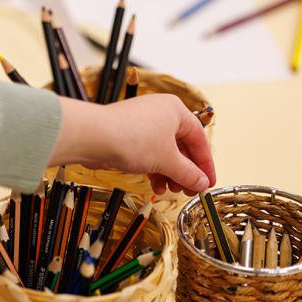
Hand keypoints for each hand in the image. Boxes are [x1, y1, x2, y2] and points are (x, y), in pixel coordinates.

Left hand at [51, 94, 215, 194]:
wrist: (93, 137)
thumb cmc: (133, 139)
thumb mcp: (167, 160)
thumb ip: (188, 173)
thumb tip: (201, 184)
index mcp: (175, 110)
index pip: (199, 138)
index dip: (205, 163)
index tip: (208, 182)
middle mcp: (160, 113)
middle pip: (181, 146)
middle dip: (186, 170)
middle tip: (190, 190)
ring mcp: (141, 123)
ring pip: (163, 152)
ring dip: (170, 173)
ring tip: (172, 191)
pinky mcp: (126, 135)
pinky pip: (147, 154)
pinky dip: (154, 170)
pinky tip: (156, 187)